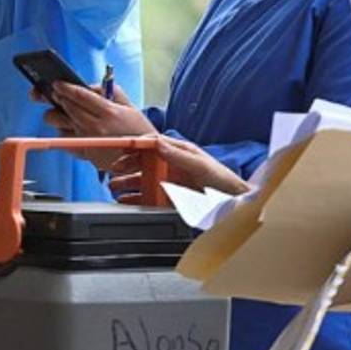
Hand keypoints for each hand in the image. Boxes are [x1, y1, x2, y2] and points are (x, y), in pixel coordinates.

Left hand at [37, 82, 154, 168]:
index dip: (66, 88)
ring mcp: (88, 141)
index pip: (81, 96)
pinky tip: (69, 127)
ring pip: (60, 124)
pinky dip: (63, 132)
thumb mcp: (129, 106)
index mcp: (109, 113)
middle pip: (67, 108)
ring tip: (63, 112)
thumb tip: (90, 86)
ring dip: (57, 116)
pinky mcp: (84, 153)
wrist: (144, 159)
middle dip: (58, 98)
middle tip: (56, 93)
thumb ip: (111, 91)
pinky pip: (64, 140)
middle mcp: (96, 127)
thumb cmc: (137, 130)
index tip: (57, 83)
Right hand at [109, 134, 249, 195]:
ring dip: (127, 182)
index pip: (152, 143)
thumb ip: (180, 156)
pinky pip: (148, 197)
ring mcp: (170, 182)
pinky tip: (126, 201)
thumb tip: (159, 143)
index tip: (121, 149)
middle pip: (143, 161)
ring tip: (115, 186)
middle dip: (127, 164)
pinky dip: (135, 198)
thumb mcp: (202, 166)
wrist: (236, 206)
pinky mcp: (171, 199)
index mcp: (180, 151)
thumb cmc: (225, 182)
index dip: (135, 145)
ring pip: (143, 179)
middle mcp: (172, 164)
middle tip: (114, 170)